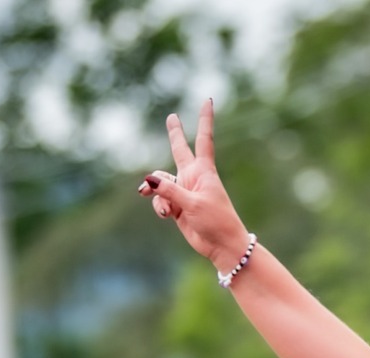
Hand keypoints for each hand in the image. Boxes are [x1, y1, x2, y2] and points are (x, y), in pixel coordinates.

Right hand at [139, 98, 250, 271]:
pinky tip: (166, 216)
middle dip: (174, 135)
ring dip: (157, 193)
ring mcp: (184, 191)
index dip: (204, 119)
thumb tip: (147, 180)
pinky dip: (159, 206)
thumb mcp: (191, 204)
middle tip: (171, 117)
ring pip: (160, 182)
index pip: (203, 139)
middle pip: (180, 150)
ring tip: (166, 209)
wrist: (222, 246)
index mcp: (203, 171)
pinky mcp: (178, 206)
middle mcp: (193, 177)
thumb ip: (168, 190)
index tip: (207, 100)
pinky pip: (160, 200)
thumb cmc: (215, 222)